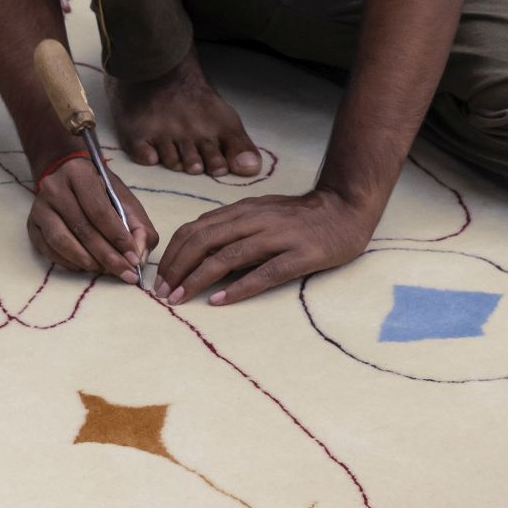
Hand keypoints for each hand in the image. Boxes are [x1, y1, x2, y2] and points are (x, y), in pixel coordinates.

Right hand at [28, 158, 156, 282]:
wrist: (68, 177)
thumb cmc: (101, 191)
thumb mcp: (125, 200)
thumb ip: (139, 227)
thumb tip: (137, 257)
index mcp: (80, 174)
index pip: (100, 212)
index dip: (118, 238)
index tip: (133, 259)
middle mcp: (54, 188)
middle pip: (82, 229)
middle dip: (107, 256)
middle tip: (124, 273)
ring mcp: (39, 207)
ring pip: (61, 241)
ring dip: (86, 261)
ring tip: (104, 270)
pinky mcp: (31, 224)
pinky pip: (48, 249)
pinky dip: (69, 263)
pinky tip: (85, 267)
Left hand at [154, 188, 375, 305]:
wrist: (346, 207)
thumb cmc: (300, 217)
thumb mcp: (261, 214)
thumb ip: (233, 229)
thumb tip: (199, 254)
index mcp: (242, 210)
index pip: (196, 229)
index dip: (173, 253)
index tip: (161, 277)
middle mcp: (254, 220)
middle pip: (203, 241)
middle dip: (177, 268)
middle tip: (163, 293)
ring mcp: (277, 236)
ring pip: (226, 256)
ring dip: (196, 279)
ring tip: (179, 299)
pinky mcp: (299, 254)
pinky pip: (264, 272)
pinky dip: (238, 287)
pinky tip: (219, 300)